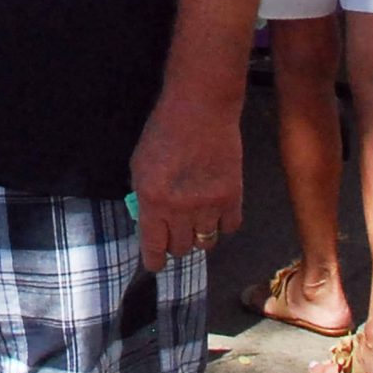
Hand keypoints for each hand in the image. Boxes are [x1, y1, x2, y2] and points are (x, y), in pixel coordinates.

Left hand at [127, 94, 244, 272]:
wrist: (200, 109)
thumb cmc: (163, 132)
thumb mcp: (139, 165)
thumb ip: (142, 197)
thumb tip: (148, 224)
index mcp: (152, 201)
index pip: (153, 248)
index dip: (154, 261)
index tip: (155, 263)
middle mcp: (180, 209)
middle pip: (180, 249)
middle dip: (174, 244)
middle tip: (174, 231)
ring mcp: (209, 205)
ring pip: (205, 242)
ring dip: (198, 234)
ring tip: (195, 218)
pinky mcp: (233, 196)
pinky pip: (229, 228)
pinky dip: (222, 224)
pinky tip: (216, 212)